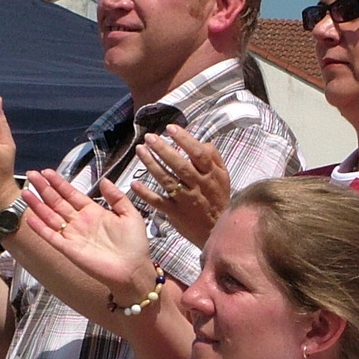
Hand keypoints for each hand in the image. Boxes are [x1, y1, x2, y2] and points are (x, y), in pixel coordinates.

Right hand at [23, 169, 158, 299]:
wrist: (133, 270)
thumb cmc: (134, 245)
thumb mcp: (130, 214)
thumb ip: (117, 197)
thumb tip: (103, 180)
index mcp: (93, 212)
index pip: (71, 194)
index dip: (59, 183)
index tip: (47, 172)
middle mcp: (80, 222)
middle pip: (57, 202)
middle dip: (44, 189)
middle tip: (32, 175)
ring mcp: (73, 236)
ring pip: (50, 217)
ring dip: (38, 205)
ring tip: (25, 192)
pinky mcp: (69, 250)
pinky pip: (51, 236)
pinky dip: (40, 227)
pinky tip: (30, 217)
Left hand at [132, 125, 230, 245]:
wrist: (217, 230)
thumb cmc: (218, 199)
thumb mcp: (223, 176)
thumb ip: (213, 157)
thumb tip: (201, 141)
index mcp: (211, 175)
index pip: (198, 154)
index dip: (184, 139)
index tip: (170, 128)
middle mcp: (199, 186)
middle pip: (180, 165)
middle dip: (163, 149)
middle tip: (149, 137)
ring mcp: (186, 200)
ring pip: (167, 180)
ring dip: (152, 164)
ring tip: (140, 150)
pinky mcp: (175, 213)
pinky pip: (158, 202)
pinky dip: (145, 193)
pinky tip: (135, 183)